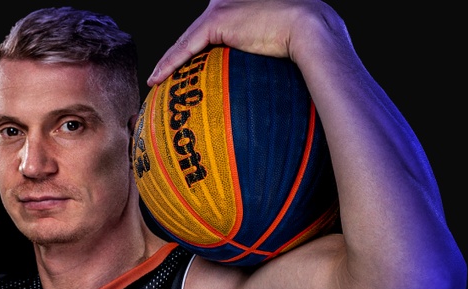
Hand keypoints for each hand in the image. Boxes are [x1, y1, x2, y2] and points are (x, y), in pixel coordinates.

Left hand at [147, 0, 340, 85]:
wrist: (311, 30)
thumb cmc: (305, 46)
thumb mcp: (282, 54)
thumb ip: (268, 63)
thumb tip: (268, 101)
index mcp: (244, 10)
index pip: (212, 33)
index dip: (197, 53)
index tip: (187, 72)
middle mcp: (229, 3)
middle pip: (195, 35)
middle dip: (179, 57)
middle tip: (165, 78)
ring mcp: (222, 9)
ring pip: (186, 42)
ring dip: (169, 64)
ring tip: (156, 82)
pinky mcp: (216, 19)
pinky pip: (185, 47)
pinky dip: (169, 64)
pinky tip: (157, 79)